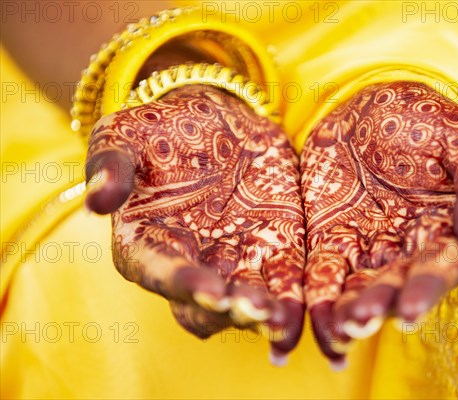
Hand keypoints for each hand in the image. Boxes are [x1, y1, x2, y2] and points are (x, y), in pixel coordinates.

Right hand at [85, 85, 304, 363]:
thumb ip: (110, 164)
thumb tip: (99, 199)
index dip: (184, 284)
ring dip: (265, 314)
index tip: (211, 289)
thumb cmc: (159, 128)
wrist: (214, 118)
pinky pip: (285, 280)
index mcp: (148, 243)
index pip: (160, 272)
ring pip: (247, 302)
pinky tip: (311, 306)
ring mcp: (234, 260)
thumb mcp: (125, 134)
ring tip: (284, 317)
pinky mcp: (273, 248)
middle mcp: (191, 262)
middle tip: (254, 309)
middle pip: (206, 306)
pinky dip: (296, 296)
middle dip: (230, 311)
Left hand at [301, 81, 457, 365]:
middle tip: (359, 321)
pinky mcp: (329, 241)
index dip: (425, 291)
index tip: (409, 312)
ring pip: (357, 289)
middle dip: (378, 306)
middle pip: (394, 287)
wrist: (370, 103)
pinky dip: (314, 299)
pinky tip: (303, 320)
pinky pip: (322, 274)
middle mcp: (408, 250)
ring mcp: (367, 248)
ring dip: (345, 312)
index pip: (439, 268)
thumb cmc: (426, 119)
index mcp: (447, 231)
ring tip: (334, 327)